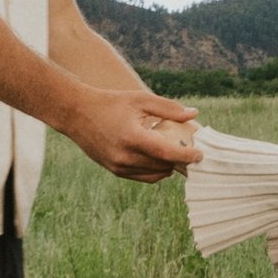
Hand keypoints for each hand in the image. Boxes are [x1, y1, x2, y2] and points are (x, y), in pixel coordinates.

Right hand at [65, 86, 201, 179]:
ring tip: (176, 154)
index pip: (167, 153)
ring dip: (168, 167)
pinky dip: (155, 171)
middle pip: (163, 166)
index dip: (187, 156)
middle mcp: (125, 156)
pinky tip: (162, 160)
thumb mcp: (140, 99)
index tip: (201, 154)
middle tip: (191, 151)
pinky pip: (143, 177)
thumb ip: (168, 108)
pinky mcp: (115, 171)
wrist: (77, 114)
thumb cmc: (111, 103)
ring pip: (155, 175)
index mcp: (133, 137)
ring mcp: (119, 166)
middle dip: (180, 161)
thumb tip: (194, 114)